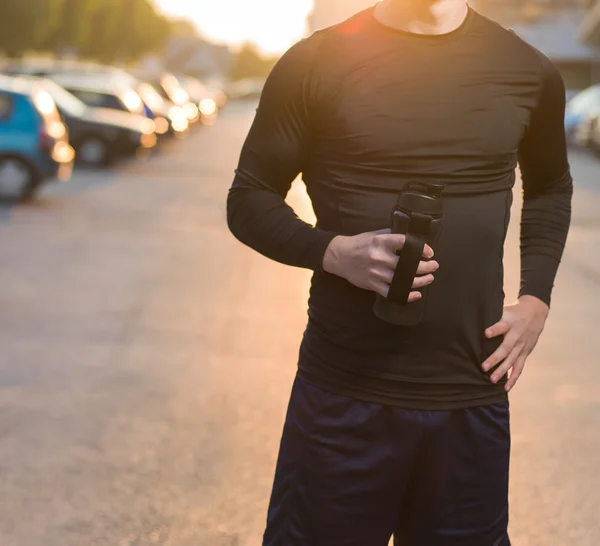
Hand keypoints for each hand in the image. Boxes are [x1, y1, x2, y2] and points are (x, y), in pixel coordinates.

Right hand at [322, 229, 438, 301]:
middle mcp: (380, 258)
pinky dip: (405, 295)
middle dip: (425, 266)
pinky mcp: (372, 284)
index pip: (406, 244)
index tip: (429, 252)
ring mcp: (376, 273)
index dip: (421, 249)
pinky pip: (392, 293)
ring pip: (403, 281)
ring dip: (420, 281)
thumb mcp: (375, 235)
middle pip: (408, 265)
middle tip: (434, 266)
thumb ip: (391, 236)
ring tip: (429, 278)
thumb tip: (411, 237)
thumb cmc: (359, 243)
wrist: (339, 256)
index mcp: (381, 242)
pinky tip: (416, 294)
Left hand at [482, 295, 549, 391]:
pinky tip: (506, 388)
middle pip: (506, 348)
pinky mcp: (525, 352)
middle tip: (483, 367)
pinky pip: (519, 367)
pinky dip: (513, 378)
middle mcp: (517, 336)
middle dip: (495, 358)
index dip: (494, 330)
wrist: (536, 312)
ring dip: (502, 371)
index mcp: (510, 323)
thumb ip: (492, 318)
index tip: (486, 333)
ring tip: (492, 380)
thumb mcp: (503, 310)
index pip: (502, 326)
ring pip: (512, 360)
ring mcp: (522, 346)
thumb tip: (472, 321)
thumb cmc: (513, 312)